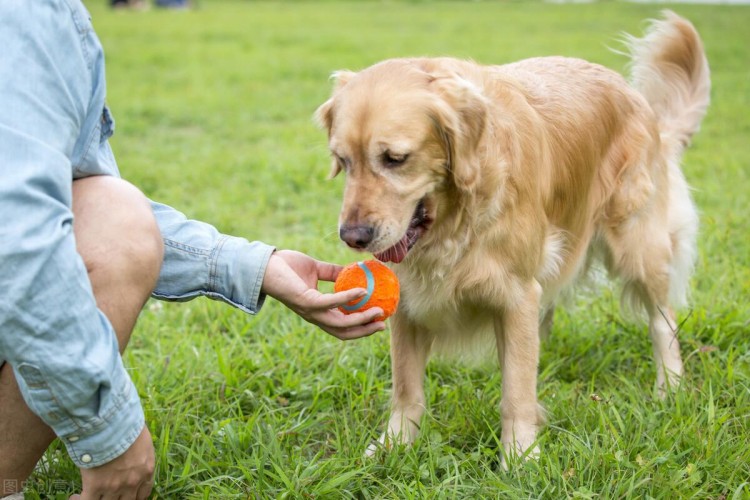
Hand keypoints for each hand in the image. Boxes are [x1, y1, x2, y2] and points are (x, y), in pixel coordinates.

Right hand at [70, 426, 154, 499]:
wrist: (111, 422)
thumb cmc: (127, 424)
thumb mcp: (141, 440)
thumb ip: (138, 454)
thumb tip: (130, 456)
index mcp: (147, 470)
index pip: (143, 494)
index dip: (133, 497)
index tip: (126, 495)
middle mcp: (133, 482)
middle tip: (106, 495)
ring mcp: (115, 486)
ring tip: (86, 495)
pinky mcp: (96, 486)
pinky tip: (74, 497)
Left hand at [261, 250, 386, 339]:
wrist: (264, 264)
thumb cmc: (286, 266)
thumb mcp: (315, 269)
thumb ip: (332, 272)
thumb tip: (353, 269)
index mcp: (317, 311)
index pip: (341, 326)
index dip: (360, 327)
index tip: (378, 319)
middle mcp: (314, 315)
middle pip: (344, 332)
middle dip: (365, 331)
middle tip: (383, 323)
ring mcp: (310, 311)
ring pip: (340, 323)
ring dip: (361, 320)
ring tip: (378, 311)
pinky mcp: (306, 301)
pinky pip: (331, 302)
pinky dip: (348, 298)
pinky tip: (362, 291)